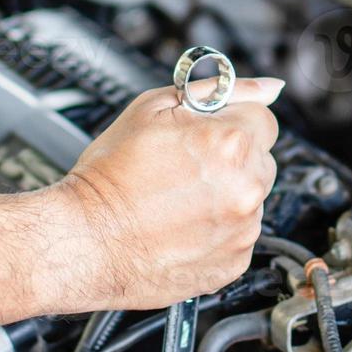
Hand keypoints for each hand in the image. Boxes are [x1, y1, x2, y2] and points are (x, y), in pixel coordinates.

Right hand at [44, 77, 283, 309]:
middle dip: (231, 159)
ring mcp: (243, 231)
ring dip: (225, 196)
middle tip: (184, 168)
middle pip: (259, 159)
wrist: (85, 240)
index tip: (203, 135)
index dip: (229, 122)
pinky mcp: (235, 263)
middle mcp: (246, 189)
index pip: (262, 118)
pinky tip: (181, 226)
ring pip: (250, 199)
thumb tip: (266, 87)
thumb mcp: (153, 108)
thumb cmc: (109, 177)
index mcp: (231, 143)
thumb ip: (216, 91)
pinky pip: (238, 236)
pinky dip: (218, 231)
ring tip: (177, 201)